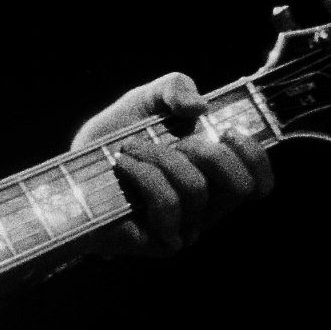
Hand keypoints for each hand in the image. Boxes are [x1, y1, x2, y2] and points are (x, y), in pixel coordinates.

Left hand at [72, 73, 274, 256]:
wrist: (69, 170)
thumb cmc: (115, 137)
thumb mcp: (147, 99)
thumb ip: (176, 86)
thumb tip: (200, 108)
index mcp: (216, 179)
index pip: (261, 183)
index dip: (255, 156)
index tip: (227, 131)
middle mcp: (206, 209)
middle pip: (239, 187)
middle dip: (208, 153)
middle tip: (176, 141)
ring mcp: (183, 229)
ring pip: (197, 189)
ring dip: (161, 158)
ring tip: (130, 148)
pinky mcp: (157, 243)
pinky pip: (167, 205)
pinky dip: (144, 175)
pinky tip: (122, 165)